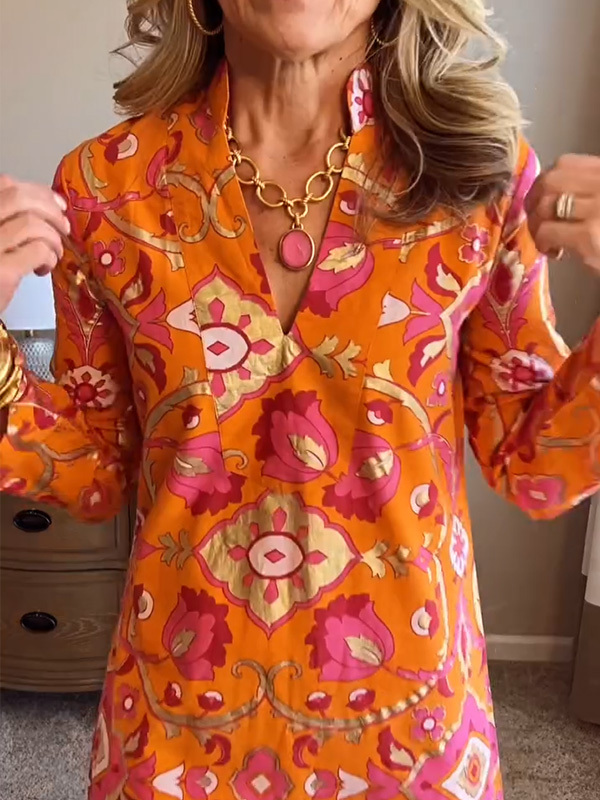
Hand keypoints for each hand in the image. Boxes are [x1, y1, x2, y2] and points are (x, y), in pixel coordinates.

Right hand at [0, 175, 70, 314]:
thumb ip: (7, 222)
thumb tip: (42, 208)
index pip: (5, 184)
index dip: (37, 192)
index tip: (56, 204)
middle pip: (19, 198)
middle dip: (51, 210)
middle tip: (64, 227)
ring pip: (32, 223)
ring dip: (53, 238)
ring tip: (55, 253)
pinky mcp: (1, 271)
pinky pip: (37, 250)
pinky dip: (49, 256)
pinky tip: (44, 268)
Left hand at [525, 154, 599, 271]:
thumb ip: (591, 192)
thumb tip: (548, 198)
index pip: (565, 163)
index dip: (544, 183)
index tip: (541, 202)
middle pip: (549, 181)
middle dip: (533, 203)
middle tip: (537, 223)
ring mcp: (598, 209)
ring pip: (544, 206)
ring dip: (536, 226)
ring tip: (548, 242)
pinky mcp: (590, 237)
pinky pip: (548, 231)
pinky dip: (542, 243)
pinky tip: (555, 253)